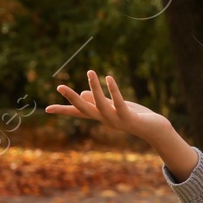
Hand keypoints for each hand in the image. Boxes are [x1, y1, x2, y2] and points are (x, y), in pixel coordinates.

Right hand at [49, 71, 173, 144]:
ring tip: (90, 72)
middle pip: (85, 109)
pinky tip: (109, 78)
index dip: (64, 110)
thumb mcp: (114, 107)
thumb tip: (83, 93)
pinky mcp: (129, 117)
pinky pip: (119, 102)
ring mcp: (117, 119)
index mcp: (101, 116)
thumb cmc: (135, 117)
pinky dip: (113, 90)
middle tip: (59, 86)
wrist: (156, 130)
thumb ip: (100, 101)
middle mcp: (106, 119)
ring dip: (95, 87)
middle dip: (72, 98)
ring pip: (101, 104)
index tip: (47, 109)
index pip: (79, 112)